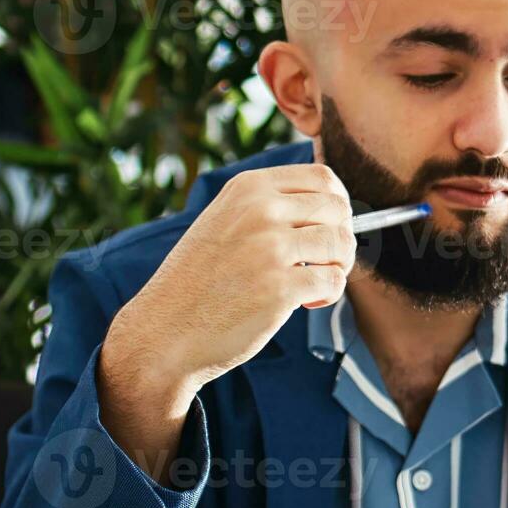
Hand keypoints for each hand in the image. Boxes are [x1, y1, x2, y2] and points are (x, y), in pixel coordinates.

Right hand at [96, 164, 354, 479]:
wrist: (165, 331)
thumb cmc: (198, 282)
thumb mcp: (225, 221)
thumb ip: (268, 208)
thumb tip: (333, 205)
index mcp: (248, 188)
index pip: (322, 176)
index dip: (338, 204)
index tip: (330, 228)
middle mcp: (261, 210)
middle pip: (339, 209)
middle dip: (342, 237)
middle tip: (324, 262)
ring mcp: (270, 248)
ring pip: (342, 244)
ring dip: (338, 268)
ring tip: (314, 285)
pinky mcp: (280, 288)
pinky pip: (333, 282)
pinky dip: (328, 295)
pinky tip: (304, 304)